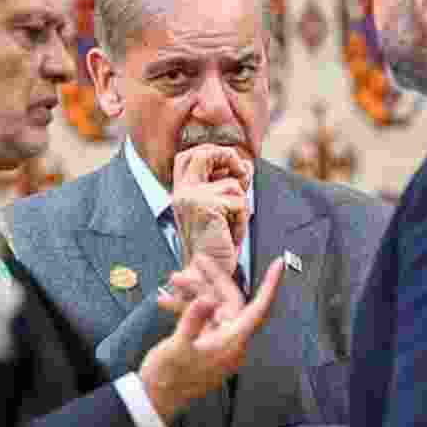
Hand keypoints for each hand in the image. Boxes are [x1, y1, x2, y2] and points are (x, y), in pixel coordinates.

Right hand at [138, 255, 282, 422]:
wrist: (155, 400)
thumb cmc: (167, 378)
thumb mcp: (178, 346)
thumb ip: (193, 320)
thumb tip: (208, 299)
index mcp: (232, 343)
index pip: (258, 309)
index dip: (269, 286)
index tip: (277, 265)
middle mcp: (230, 342)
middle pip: (230, 301)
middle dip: (212, 279)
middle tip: (197, 260)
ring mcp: (217, 343)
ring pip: (213, 307)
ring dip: (194, 292)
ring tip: (173, 281)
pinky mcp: (205, 345)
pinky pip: (202, 318)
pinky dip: (187, 307)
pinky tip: (168, 302)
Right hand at [172, 144, 252, 278]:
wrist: (206, 274)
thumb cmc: (215, 245)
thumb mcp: (220, 209)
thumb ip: (228, 185)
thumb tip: (245, 165)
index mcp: (180, 192)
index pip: (188, 156)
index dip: (211, 151)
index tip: (229, 164)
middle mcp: (182, 193)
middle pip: (203, 153)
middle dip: (228, 157)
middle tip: (241, 174)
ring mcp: (191, 199)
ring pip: (232, 184)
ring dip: (241, 205)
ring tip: (230, 225)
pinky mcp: (206, 208)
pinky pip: (239, 203)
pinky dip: (242, 220)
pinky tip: (231, 234)